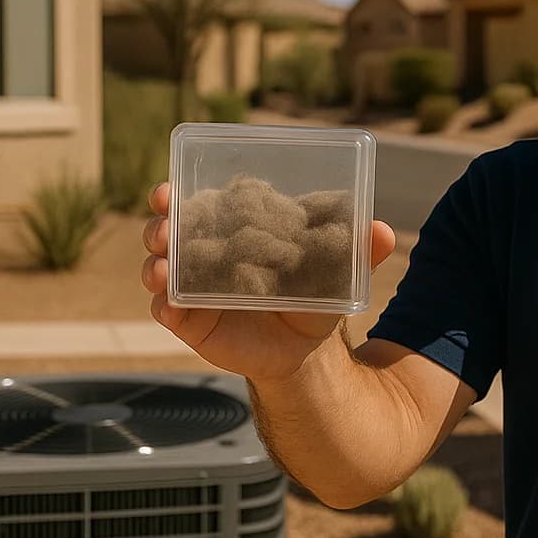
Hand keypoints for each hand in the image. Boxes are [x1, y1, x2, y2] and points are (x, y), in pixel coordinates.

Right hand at [140, 182, 396, 381]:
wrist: (302, 348)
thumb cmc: (312, 294)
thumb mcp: (333, 271)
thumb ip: (356, 250)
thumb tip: (383, 232)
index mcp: (231, 228)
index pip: (199, 202)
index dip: (177, 193)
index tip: (169, 189)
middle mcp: (203, 252)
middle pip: (168, 230)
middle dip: (158, 225)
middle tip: (163, 226)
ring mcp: (191, 287)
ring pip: (159, 268)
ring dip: (154, 264)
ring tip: (161, 268)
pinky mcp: (189, 320)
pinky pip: (167, 310)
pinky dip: (164, 306)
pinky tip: (169, 305)